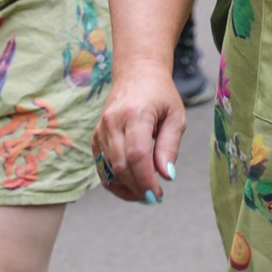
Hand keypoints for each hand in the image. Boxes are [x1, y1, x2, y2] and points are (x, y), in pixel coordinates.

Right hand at [92, 60, 186, 204]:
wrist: (137, 74)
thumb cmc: (161, 96)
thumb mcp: (176, 117)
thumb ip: (170, 146)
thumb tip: (166, 176)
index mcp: (135, 114)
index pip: (136, 155)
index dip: (146, 180)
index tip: (158, 194)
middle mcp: (113, 122)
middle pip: (120, 166)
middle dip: (137, 187)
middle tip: (155, 197)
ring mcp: (100, 129)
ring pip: (109, 170)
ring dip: (127, 187)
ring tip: (145, 192)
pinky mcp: (95, 137)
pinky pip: (102, 167)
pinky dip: (116, 181)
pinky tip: (132, 185)